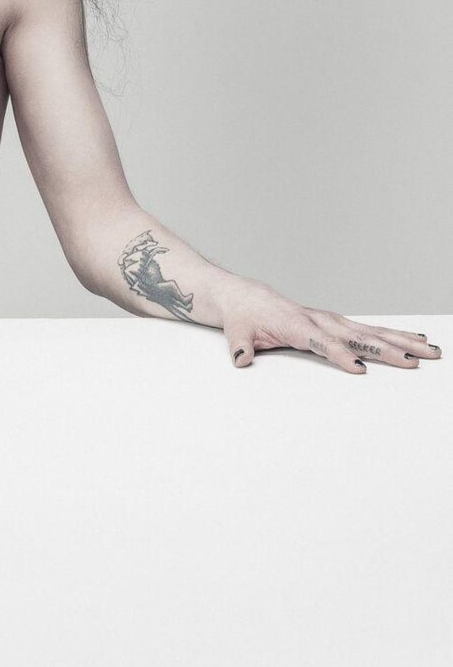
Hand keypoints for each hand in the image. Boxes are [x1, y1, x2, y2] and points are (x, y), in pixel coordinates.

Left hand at [217, 278, 439, 372]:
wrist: (244, 297)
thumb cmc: (243, 315)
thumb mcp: (236, 330)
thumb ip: (239, 345)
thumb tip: (241, 358)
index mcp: (297, 325)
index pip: (322, 342)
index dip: (340, 355)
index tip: (359, 370)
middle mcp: (318, 320)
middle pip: (357, 336)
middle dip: (386, 349)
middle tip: (413, 362)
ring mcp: (330, 320)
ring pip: (370, 331)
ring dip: (401, 341)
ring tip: (430, 351)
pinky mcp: (335, 323)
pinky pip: (368, 329)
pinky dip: (393, 334)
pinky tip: (415, 340)